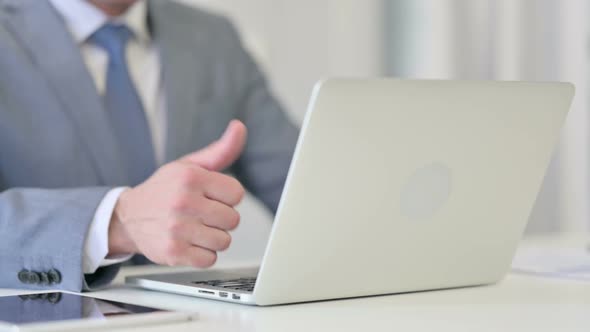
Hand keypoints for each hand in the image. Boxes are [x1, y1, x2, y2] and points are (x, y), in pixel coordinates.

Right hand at [108, 120, 246, 267]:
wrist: (128, 217)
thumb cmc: (164, 190)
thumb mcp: (189, 165)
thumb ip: (220, 150)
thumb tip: (239, 127)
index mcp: (190, 177)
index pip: (237, 194)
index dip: (227, 197)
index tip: (211, 196)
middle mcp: (183, 202)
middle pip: (233, 220)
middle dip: (220, 218)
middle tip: (201, 214)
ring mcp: (178, 229)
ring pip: (224, 241)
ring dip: (212, 237)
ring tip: (194, 228)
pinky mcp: (174, 252)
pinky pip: (210, 259)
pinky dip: (203, 254)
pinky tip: (189, 242)